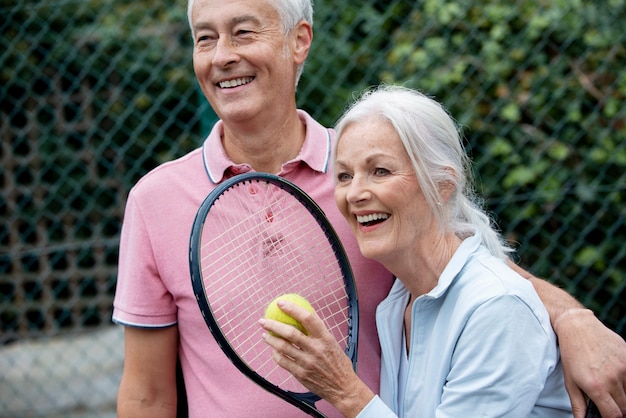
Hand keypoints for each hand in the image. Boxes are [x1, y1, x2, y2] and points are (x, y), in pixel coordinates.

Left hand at [259, 299, 373, 416]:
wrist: (343, 388)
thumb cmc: (338, 363)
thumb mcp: (332, 343)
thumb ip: (318, 332)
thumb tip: (302, 315)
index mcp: (325, 338)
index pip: (307, 318)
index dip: (292, 309)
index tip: (280, 303)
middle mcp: (316, 349)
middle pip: (290, 333)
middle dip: (273, 324)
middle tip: (263, 320)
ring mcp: (307, 362)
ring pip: (283, 347)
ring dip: (270, 339)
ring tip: (264, 334)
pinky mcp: (301, 374)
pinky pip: (283, 361)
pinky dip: (276, 354)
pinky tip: (273, 351)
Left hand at [555, 309, 625, 417]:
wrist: (578, 327)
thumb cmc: (571, 354)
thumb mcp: (570, 382)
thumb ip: (578, 405)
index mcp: (596, 387)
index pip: (615, 415)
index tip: (608, 414)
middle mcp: (612, 378)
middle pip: (625, 406)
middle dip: (617, 407)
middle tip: (607, 400)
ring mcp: (623, 367)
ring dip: (622, 394)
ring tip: (609, 385)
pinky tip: (614, 374)